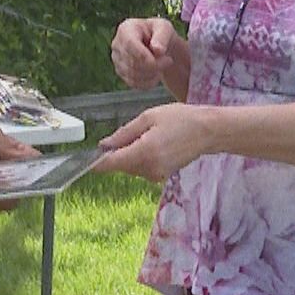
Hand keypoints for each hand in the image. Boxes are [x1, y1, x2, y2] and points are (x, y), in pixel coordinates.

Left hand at [94, 103, 214, 180]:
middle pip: (120, 165)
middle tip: (136, 132)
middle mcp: (149, 168)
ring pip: (130, 167)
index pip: (111, 164)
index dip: (96, 162)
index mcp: (144, 152)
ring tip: (152, 135)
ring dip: (132, 153)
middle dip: (119, 151)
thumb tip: (104, 145)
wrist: (208, 131)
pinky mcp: (161, 176)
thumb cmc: (181, 119)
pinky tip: (156, 143)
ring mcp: (156, 175)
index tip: (86, 159)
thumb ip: (123, 133)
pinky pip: (142, 168)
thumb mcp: (148, 118)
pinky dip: (142, 157)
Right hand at [111, 18, 179, 89]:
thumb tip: (157, 50)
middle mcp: (117, 44)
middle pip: (133, 63)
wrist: (156, 43)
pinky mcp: (120, 72)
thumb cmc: (160, 33)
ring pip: (133, 75)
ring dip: (153, 74)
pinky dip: (148, 83)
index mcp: (126, 29)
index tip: (167, 59)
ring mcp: (116, 59)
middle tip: (168, 61)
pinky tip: (156, 74)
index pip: (131, 46)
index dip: (148, 57)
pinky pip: (133, 83)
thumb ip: (162, 36)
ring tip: (162, 66)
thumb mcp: (165, 28)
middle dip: (155, 66)